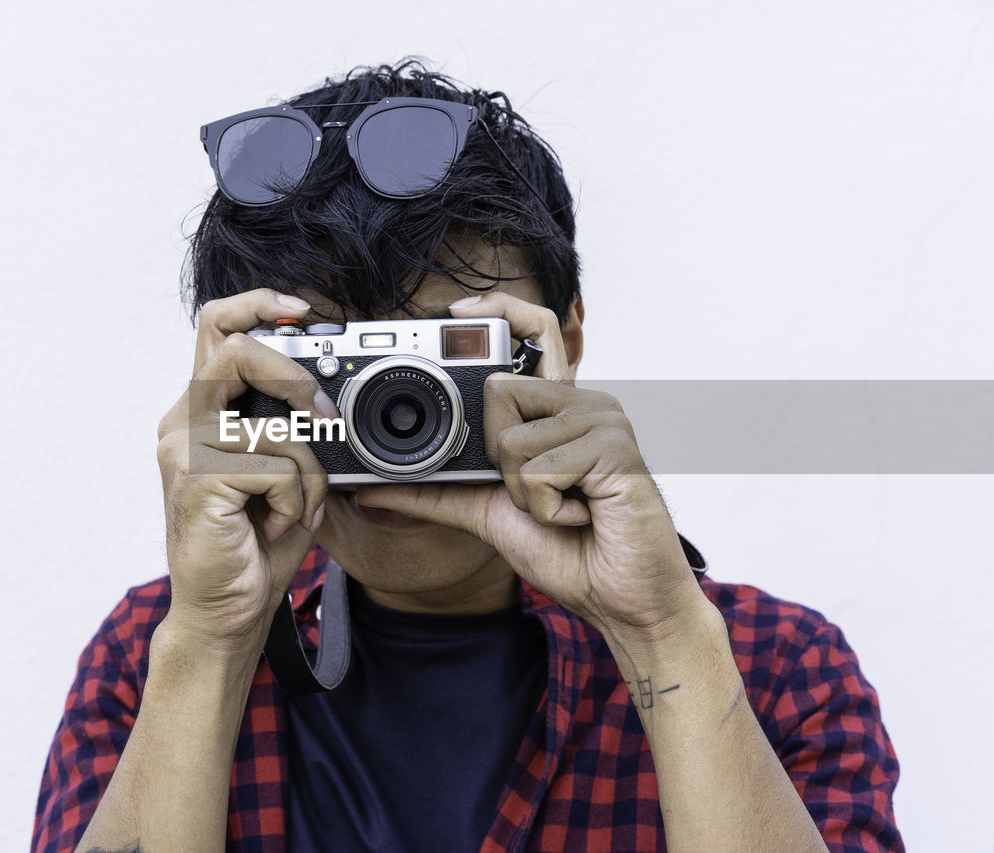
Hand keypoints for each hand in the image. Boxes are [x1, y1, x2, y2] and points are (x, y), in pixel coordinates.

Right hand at [155, 289, 337, 643]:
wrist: (226, 611)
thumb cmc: (255, 543)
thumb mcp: (284, 472)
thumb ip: (293, 426)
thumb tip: (332, 394)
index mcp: (201, 412)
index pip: (217, 327)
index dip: (259, 304)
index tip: (305, 310)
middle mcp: (182, 422)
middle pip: (237, 348)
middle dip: (297, 377)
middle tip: (327, 418)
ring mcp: (183, 451)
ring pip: (274, 424)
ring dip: (308, 472)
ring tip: (297, 507)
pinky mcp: (196, 481)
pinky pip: (276, 468)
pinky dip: (297, 500)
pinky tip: (277, 525)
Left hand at [354, 293, 701, 637]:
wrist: (623, 600)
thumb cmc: (571, 552)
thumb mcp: (488, 515)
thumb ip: (436, 494)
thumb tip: (370, 492)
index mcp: (560, 408)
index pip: (535, 329)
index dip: (499, 309)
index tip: (454, 310)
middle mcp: (585, 402)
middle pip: (499, 389)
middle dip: (499, 459)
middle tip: (539, 491)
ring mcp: (604, 420)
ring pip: (512, 439)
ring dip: (524, 494)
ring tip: (565, 508)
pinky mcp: (616, 448)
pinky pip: (539, 469)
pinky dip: (546, 508)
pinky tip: (582, 516)